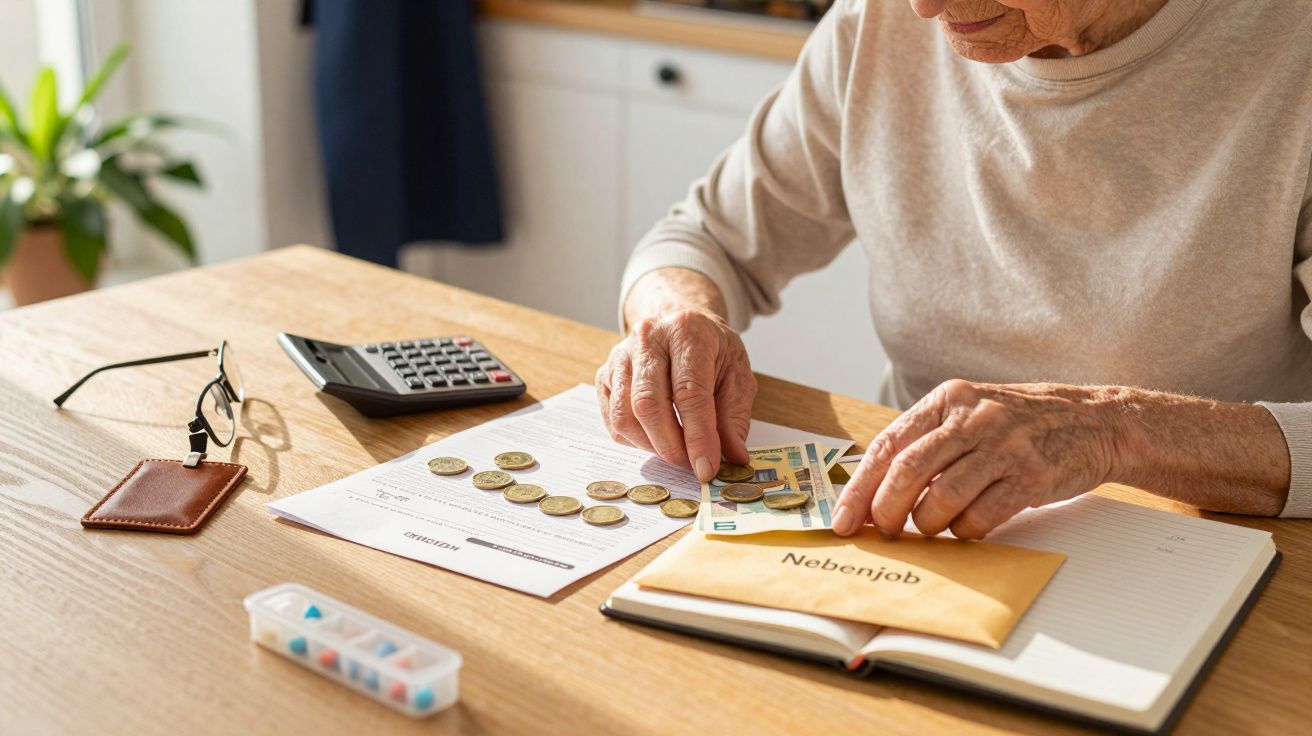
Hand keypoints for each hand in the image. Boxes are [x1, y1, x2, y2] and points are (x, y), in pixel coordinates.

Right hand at [595, 308, 756, 480]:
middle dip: (670, 446)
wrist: (679, 322)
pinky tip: (656, 436)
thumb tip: (734, 457)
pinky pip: (612, 420)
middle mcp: (647, 338)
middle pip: (648, 404)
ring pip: (624, 416)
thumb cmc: (711, 351)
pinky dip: (635, 439)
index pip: (689, 392)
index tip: (706, 468)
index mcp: (687, 332)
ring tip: (676, 449)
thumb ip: (735, 416)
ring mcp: (619, 356)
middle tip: (690, 465)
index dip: (697, 436)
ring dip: (651, 445)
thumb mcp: (737, 375)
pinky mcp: (604, 374)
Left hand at [832, 380, 1122, 538]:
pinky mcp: (1030, 476)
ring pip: (942, 498)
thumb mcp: (968, 414)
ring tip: (931, 528)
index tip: (843, 519)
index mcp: (947, 399)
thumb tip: (872, 489)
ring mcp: (1003, 446)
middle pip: (908, 471)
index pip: (888, 445)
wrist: (1095, 421)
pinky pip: (980, 516)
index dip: (859, 487)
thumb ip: (926, 441)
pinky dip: (964, 531)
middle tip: (884, 531)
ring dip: (928, 525)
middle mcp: (972, 417)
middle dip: (886, 510)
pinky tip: (966, 528)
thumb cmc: (1019, 425)